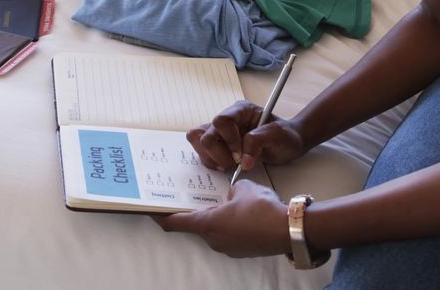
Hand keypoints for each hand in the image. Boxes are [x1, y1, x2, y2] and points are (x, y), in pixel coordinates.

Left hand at [153, 180, 290, 257]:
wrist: (289, 230)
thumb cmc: (262, 209)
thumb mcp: (243, 188)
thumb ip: (230, 189)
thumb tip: (230, 195)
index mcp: (208, 224)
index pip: (174, 222)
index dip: (160, 216)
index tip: (150, 209)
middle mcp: (213, 240)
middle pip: (195, 225)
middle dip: (195, 210)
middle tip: (195, 195)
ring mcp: (228, 248)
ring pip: (214, 229)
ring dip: (216, 216)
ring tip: (227, 199)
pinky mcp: (242, 250)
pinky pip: (229, 234)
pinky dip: (230, 223)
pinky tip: (244, 211)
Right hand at [186, 100, 306, 172]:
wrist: (287, 144)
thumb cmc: (285, 136)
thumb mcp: (278, 135)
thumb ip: (259, 141)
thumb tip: (243, 160)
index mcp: (240, 111)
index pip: (221, 121)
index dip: (228, 140)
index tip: (241, 154)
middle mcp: (227, 120)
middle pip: (204, 134)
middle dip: (218, 153)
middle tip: (236, 162)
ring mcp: (220, 133)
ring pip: (199, 143)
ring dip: (213, 159)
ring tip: (230, 164)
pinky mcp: (218, 146)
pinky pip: (203, 154)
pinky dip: (212, 163)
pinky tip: (227, 166)